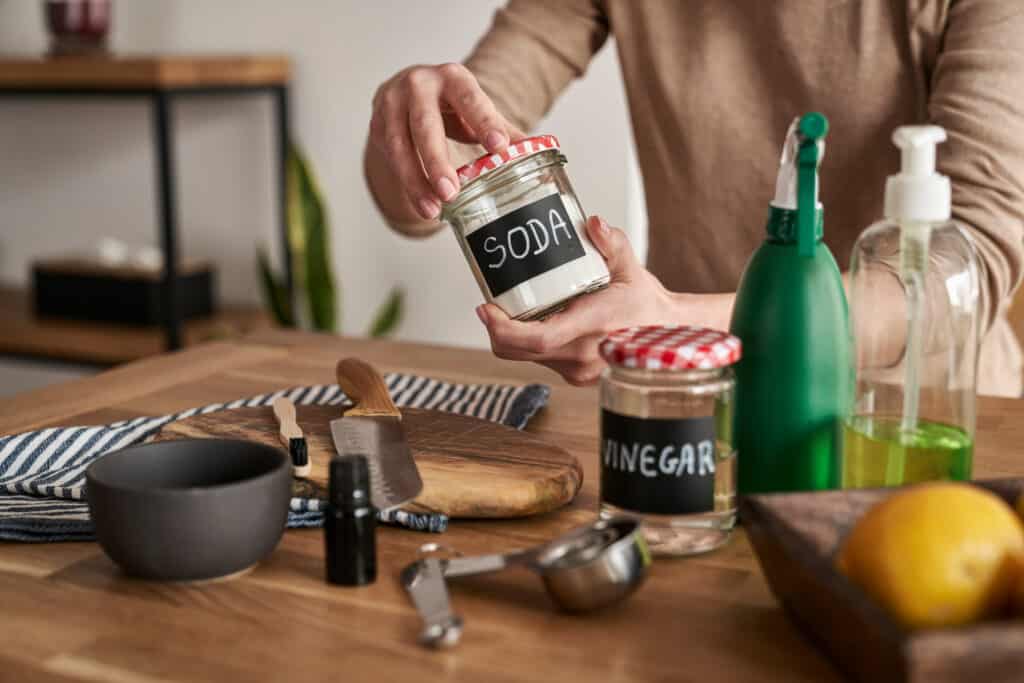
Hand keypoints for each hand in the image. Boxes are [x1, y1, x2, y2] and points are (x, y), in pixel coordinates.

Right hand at [369, 63, 523, 220]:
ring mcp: (391, 104)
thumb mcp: (476, 110)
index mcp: (452, 77)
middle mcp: (417, 85)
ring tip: (433, 210)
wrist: (409, 91)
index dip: (484, 122)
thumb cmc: (450, 103)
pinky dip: (406, 183)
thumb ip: (502, 130)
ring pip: (400, 146)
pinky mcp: (377, 125)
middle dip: (437, 161)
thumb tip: (536, 153)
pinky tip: (420, 203)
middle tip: (450, 192)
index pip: (470, 99)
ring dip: (416, 181)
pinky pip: (390, 158)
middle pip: (425, 125)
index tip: (498, 147)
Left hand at [476, 216, 734, 385]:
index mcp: (593, 326)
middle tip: (488, 308)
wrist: (668, 334)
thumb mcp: (631, 266)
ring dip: (512, 338)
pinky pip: (541, 361)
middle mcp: (584, 355)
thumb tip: (592, 223)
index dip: (504, 328)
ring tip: (507, 312)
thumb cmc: (647, 302)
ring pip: (528, 358)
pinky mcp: (576, 376)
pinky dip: (529, 345)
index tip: (486, 310)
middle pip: (522, 351)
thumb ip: (611, 242)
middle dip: (498, 331)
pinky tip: (530, 324)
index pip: (539, 337)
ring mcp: (580, 371)